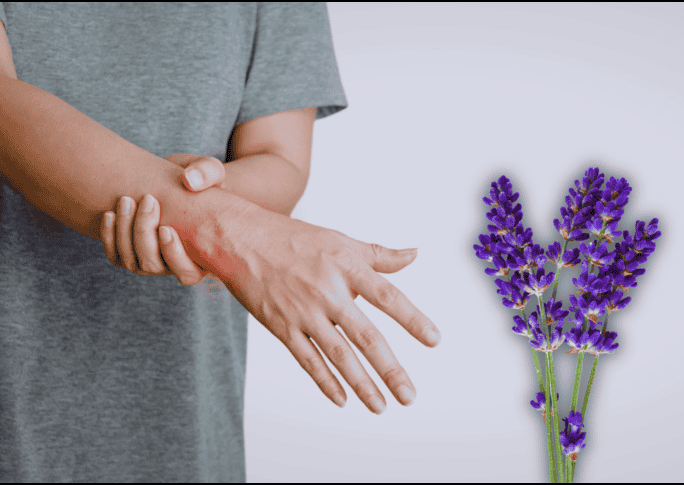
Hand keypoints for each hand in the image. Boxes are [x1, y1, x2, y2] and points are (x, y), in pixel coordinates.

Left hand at [100, 154, 225, 284]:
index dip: (174, 256)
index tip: (166, 228)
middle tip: (147, 199)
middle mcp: (176, 265)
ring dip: (124, 233)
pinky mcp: (132, 254)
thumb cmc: (200, 179)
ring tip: (126, 200)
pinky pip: (116, 257)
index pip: (188, 273)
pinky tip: (110, 214)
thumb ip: (207, 172)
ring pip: (132, 262)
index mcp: (203, 255)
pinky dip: (109, 238)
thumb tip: (190, 181)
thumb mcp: (211, 171)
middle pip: (154, 266)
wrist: (177, 182)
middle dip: (144, 234)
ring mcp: (152, 263)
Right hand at [212, 202, 441, 412]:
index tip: (434, 340)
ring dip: (361, 383)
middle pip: (366, 336)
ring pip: (338, 354)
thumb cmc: (294, 238)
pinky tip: (342, 399)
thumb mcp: (340, 240)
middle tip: (409, 396)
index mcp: (346, 268)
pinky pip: (307, 359)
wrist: (241, 239)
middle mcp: (327, 292)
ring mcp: (304, 312)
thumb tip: (414, 254)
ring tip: (381, 406)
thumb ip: (379, 254)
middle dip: (389, 369)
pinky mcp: (282, 326)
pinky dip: (324, 380)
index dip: (412, 319)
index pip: (388, 297)